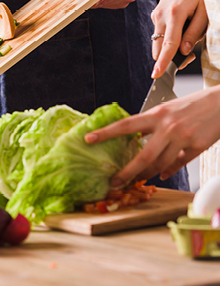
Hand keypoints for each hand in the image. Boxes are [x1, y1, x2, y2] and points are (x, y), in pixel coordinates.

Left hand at [84, 86, 219, 186]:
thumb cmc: (193, 104)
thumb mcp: (168, 109)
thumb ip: (152, 124)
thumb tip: (136, 140)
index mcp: (157, 114)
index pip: (125, 125)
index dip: (105, 133)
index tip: (88, 138)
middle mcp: (168, 127)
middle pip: (143, 155)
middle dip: (127, 171)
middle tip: (114, 181)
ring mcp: (183, 138)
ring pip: (160, 164)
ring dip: (146, 174)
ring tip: (136, 180)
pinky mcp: (198, 147)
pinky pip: (178, 164)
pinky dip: (168, 170)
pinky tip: (161, 175)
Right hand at [150, 0, 206, 77]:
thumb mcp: (205, 11)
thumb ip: (194, 32)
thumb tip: (183, 51)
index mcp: (174, 14)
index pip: (168, 44)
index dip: (163, 62)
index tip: (156, 74)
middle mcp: (160, 15)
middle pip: (158, 45)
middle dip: (168, 56)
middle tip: (189, 57)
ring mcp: (156, 14)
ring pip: (158, 39)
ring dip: (170, 46)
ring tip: (189, 36)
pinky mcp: (156, 13)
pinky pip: (160, 31)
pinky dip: (168, 36)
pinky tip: (183, 26)